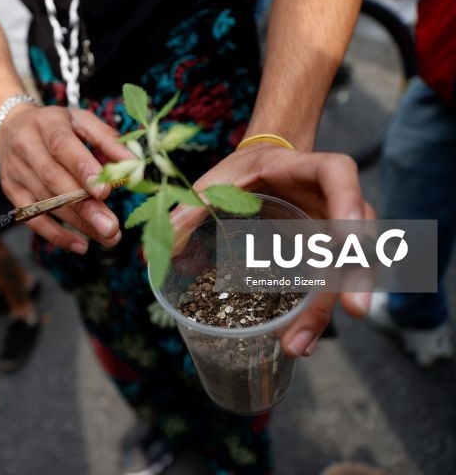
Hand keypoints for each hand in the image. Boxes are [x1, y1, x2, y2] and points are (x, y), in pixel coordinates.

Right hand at [0, 105, 133, 253]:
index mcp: (46, 124)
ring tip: (108, 237)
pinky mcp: (12, 192)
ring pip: (47, 203)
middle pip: (54, 180)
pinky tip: (81, 245)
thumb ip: (108, 140)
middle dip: (84, 206)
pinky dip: (57, 235)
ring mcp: (16, 173)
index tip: (105, 192)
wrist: (11, 127)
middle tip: (111, 227)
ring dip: (79, 224)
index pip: (62, 146)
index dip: (83, 169)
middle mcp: (26, 148)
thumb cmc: (56, 125)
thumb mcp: (82, 121)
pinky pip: (33, 219)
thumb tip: (133, 164)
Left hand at [174, 143, 375, 357]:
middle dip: (354, 277)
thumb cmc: (243, 173)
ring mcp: (334, 234)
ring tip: (301, 343)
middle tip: (350, 311)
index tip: (348, 238)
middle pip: (357, 238)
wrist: (260, 172)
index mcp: (310, 170)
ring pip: (351, 271)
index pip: (340, 174)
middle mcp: (333, 203)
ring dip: (328, 308)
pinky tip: (296, 341)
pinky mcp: (323, 259)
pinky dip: (312, 314)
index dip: (349, 202)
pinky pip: (327, 287)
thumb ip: (191, 208)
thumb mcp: (216, 181)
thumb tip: (155, 247)